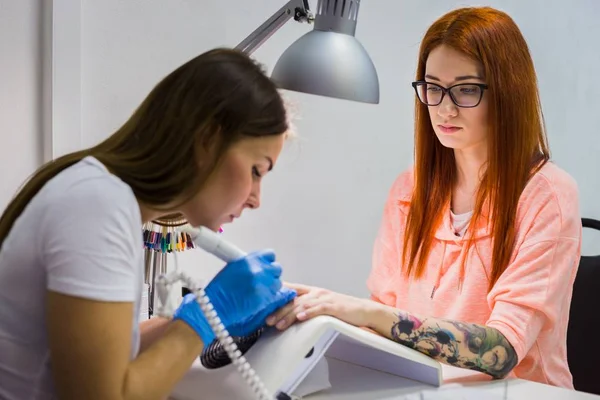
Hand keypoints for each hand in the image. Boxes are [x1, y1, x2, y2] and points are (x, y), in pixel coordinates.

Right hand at [173, 250, 296, 344]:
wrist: (214, 306)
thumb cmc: (219, 289)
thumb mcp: (233, 268)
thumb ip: (249, 265)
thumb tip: (259, 265)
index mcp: (249, 260)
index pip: (270, 255)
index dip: (268, 261)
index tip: (265, 266)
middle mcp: (258, 270)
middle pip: (276, 268)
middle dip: (271, 274)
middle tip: (264, 280)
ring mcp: (262, 285)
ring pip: (278, 283)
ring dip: (271, 286)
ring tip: (260, 291)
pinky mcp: (264, 299)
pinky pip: (273, 295)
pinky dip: (269, 297)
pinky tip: (258, 298)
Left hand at [265, 283, 373, 330]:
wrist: (362, 310)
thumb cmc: (341, 310)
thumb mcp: (320, 306)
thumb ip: (306, 307)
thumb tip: (288, 316)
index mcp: (312, 291)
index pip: (291, 290)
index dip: (277, 296)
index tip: (263, 304)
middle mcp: (317, 292)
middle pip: (294, 300)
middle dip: (279, 310)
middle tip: (267, 320)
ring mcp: (325, 298)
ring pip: (303, 305)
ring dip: (289, 315)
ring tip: (279, 324)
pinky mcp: (334, 306)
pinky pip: (319, 308)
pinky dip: (309, 312)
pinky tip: (301, 317)